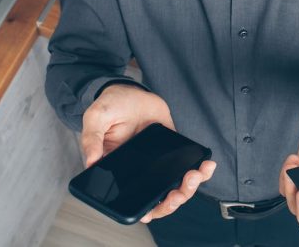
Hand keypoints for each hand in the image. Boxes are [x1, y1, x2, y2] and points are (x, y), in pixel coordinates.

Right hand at [81, 84, 215, 223]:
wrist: (128, 89)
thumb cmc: (110, 106)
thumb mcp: (96, 117)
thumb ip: (91, 138)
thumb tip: (90, 162)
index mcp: (119, 172)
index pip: (134, 200)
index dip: (149, 209)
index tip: (158, 205)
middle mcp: (140, 171)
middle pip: (160, 197)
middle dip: (175, 199)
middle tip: (181, 190)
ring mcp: (158, 161)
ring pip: (176, 185)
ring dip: (190, 186)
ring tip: (198, 173)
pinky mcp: (171, 148)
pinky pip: (187, 165)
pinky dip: (199, 169)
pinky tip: (207, 164)